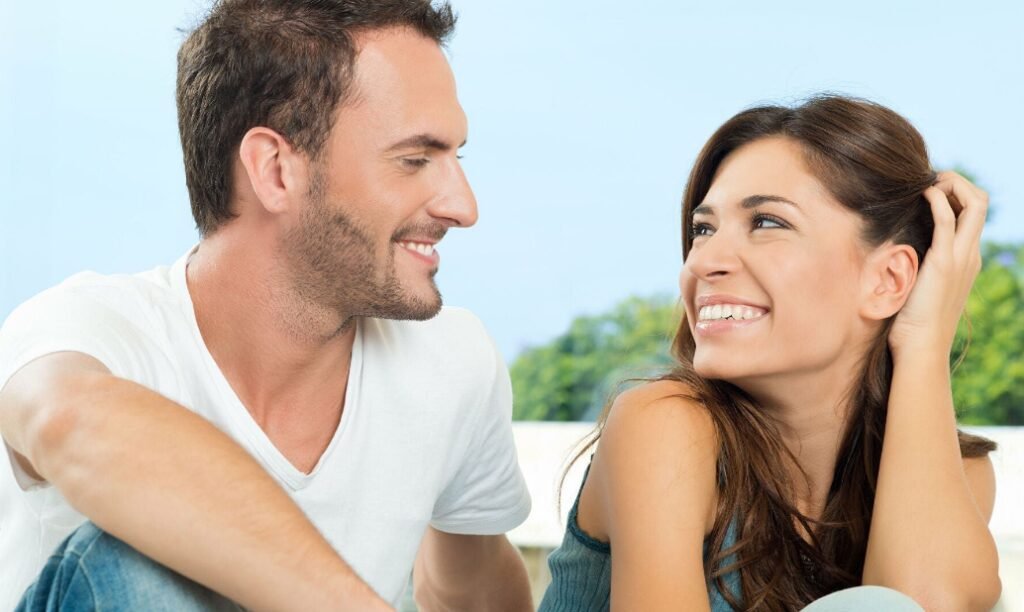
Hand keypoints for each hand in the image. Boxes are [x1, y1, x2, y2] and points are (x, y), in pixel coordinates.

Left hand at [888, 172, 987, 357]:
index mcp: (965, 258)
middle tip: (931, 178)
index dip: (956, 193)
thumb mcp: (917, 286)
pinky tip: (921, 193)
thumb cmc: (911, 323)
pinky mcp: (943, 262)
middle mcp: (969, 254)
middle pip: (981, 201)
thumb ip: (914, 266)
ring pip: (975, 203)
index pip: (974, 213)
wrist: (920, 348)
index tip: (929, 188)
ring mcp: (960, 257)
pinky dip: (937, 199)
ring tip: (927, 181)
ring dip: (953, 184)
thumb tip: (891, 252)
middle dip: (959, 181)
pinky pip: (947, 220)